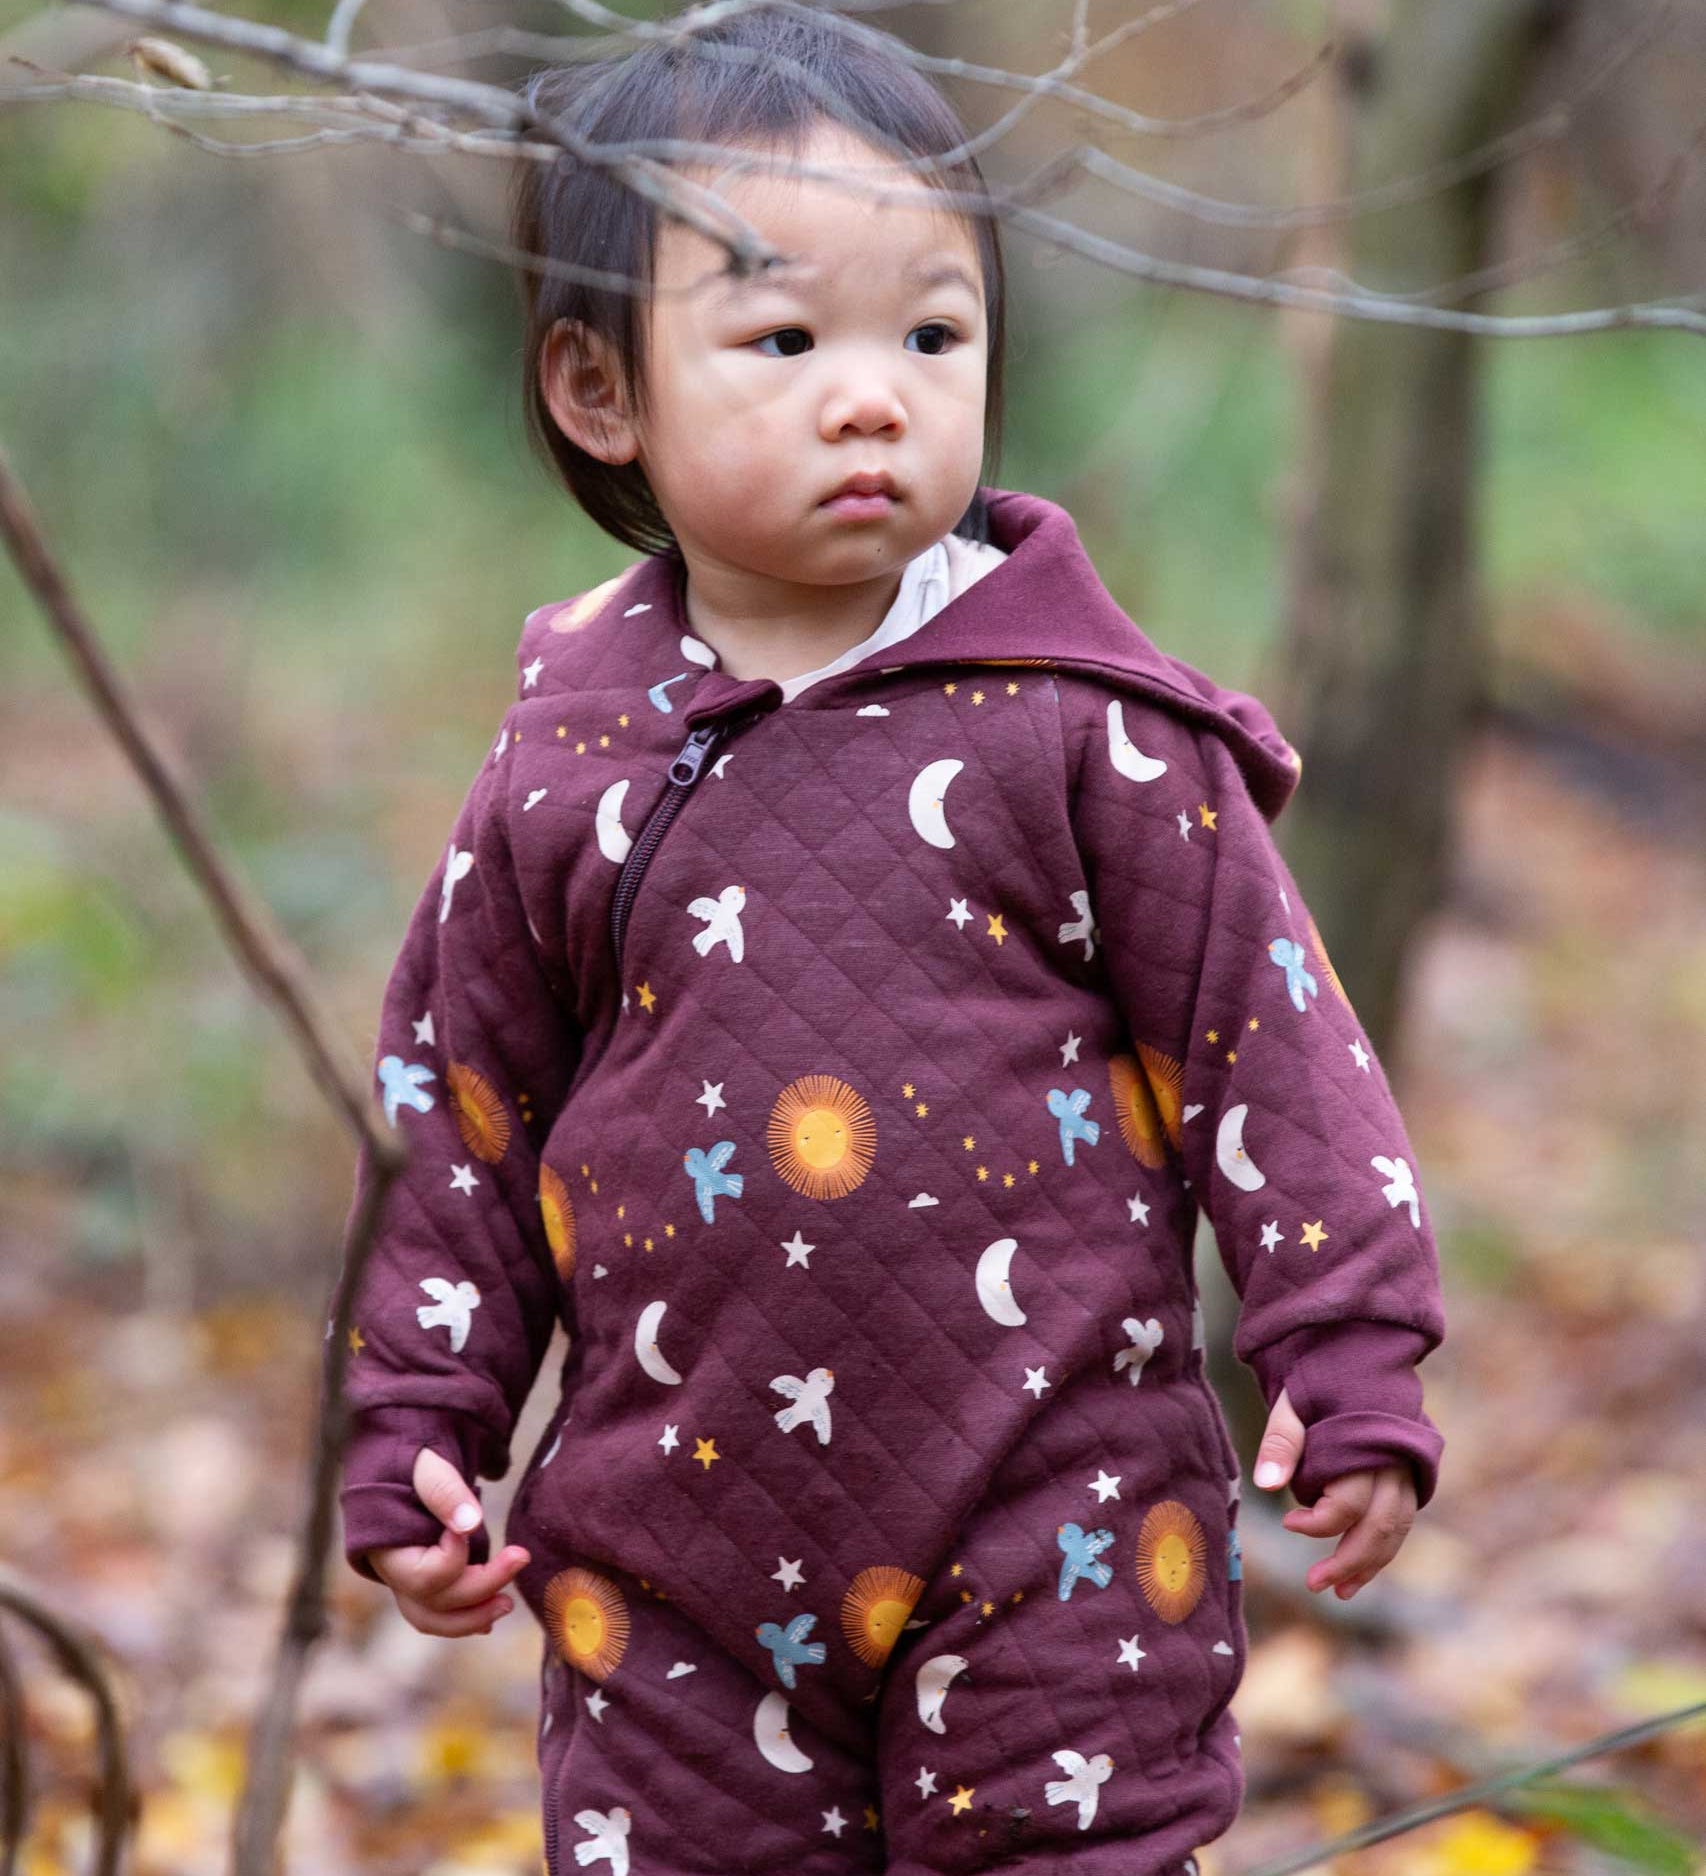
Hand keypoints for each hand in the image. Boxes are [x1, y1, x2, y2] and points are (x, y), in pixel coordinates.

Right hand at [363, 1446, 531, 1636]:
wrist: (407, 1461)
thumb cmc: (414, 1460)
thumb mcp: (427, 1465)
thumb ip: (444, 1490)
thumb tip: (470, 1524)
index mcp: (385, 1547)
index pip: (421, 1575)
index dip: (453, 1557)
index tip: (471, 1525)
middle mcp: (394, 1573)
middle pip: (433, 1603)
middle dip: (479, 1589)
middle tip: (520, 1558)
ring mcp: (409, 1581)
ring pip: (435, 1618)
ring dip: (474, 1616)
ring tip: (508, 1603)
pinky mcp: (429, 1580)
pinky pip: (444, 1611)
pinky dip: (469, 1614)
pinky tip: (496, 1607)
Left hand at [1252, 1386, 1415, 1598]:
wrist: (1354, 1358)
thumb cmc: (1317, 1383)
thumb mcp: (1292, 1403)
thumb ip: (1281, 1442)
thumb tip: (1265, 1485)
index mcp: (1363, 1445)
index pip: (1347, 1503)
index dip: (1317, 1522)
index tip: (1288, 1522)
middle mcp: (1392, 1463)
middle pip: (1379, 1527)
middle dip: (1348, 1562)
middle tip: (1315, 1585)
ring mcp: (1406, 1472)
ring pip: (1396, 1530)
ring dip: (1370, 1565)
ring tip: (1340, 1592)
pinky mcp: (1410, 1478)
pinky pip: (1401, 1523)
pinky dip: (1383, 1549)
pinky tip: (1360, 1572)